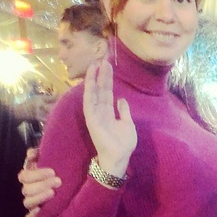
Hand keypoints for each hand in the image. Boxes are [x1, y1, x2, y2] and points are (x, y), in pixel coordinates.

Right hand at [18, 147, 60, 216]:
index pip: (24, 176)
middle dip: (42, 185)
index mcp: (28, 176)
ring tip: (53, 193)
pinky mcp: (37, 213)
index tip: (52, 172)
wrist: (68, 181)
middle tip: (58, 181)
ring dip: (39, 198)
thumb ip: (39, 153)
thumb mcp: (50, 158)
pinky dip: (32, 216)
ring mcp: (31, 201)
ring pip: (27, 202)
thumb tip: (32, 154)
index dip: (37, 174)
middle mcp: (28, 189)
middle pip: (27, 190)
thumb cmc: (57, 168)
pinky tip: (40, 211)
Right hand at [83, 60, 136, 176]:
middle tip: (102, 58)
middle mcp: (100, 111)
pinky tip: (89, 79)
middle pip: (100, 89)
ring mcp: (94, 114)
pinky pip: (88, 102)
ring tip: (95, 63)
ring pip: (93, 92)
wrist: (119, 157)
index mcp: (108, 112)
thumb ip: (124, 111)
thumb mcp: (127, 123)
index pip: (107, 92)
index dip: (107, 79)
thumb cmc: (123, 144)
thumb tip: (121, 100)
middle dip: (101, 74)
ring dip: (93, 78)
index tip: (107, 65)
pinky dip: (89, 90)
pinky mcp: (91, 119)